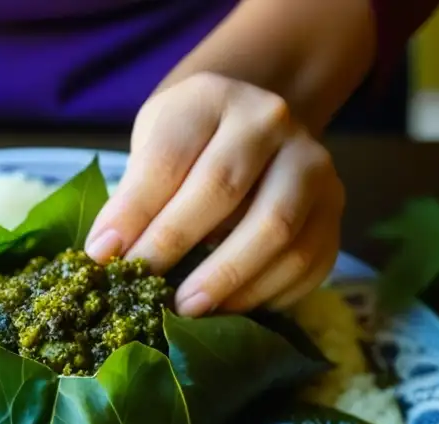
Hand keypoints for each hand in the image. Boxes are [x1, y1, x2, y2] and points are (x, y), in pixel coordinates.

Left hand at [86, 72, 343, 315]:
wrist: (255, 128)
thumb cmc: (191, 143)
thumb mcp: (153, 144)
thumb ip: (133, 192)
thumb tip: (106, 254)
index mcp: (214, 98)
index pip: (170, 156)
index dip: (135, 210)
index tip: (104, 256)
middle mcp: (272, 122)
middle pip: (223, 188)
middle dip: (176, 244)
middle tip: (145, 289)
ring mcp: (313, 166)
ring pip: (276, 229)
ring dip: (227, 278)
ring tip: (186, 309)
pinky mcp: (334, 210)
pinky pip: (308, 260)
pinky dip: (267, 293)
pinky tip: (231, 310)